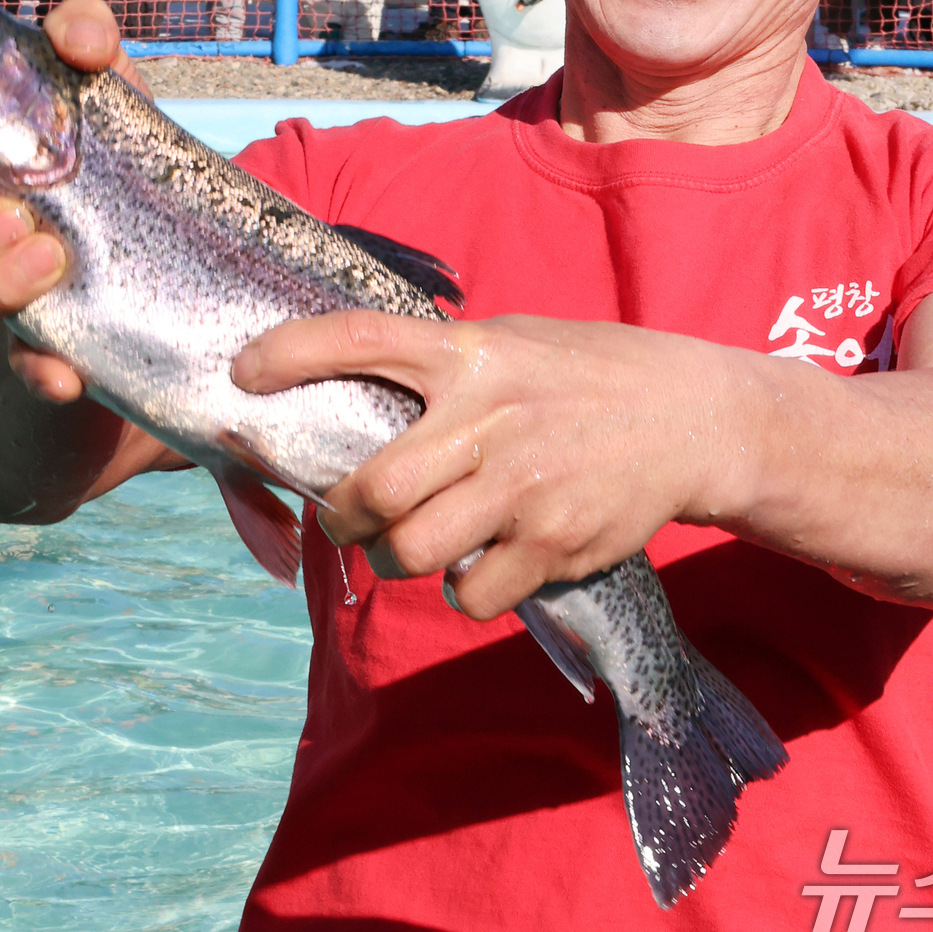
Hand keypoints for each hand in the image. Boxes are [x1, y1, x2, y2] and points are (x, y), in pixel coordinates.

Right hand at [0, 0, 148, 396]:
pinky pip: (18, 365)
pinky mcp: (34, 336)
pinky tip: (68, 369)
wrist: (166, 221)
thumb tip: (76, 42)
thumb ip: (86, 34)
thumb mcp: (103, 76)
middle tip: (13, 212)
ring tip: (54, 255)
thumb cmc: (104, 133)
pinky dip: (39, 369)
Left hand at [232, 310, 728, 618]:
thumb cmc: (581, 374)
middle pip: (372, 489)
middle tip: (348, 516)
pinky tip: (483, 560)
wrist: (689, 418)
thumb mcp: (510, 342)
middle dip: (342, 516)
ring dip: (397, 557)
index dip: (293, 353)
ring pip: (411, 552)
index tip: (243, 372)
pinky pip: (469, 593)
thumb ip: (440, 364)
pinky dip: (462, 588)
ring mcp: (523, 486)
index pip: (363, 338)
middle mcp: (490, 417)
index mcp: (472, 354)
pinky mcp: (553, 543)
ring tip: (415, 541)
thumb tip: (344, 384)